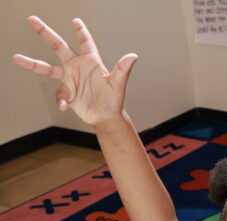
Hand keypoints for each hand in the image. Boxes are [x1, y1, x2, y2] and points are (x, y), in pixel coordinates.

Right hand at [12, 16, 136, 126]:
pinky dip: (60, 99)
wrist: (105, 118)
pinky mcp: (66, 91)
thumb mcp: (118, 84)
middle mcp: (78, 66)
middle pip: (58, 45)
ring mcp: (70, 78)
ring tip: (16, 58)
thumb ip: (123, 69)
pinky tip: (65, 105)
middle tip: (32, 20)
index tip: (76, 20)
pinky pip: (58, 92)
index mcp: (91, 61)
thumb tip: (133, 56)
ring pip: (47, 67)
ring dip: (32, 63)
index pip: (85, 42)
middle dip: (45, 33)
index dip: (81, 31)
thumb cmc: (114, 101)